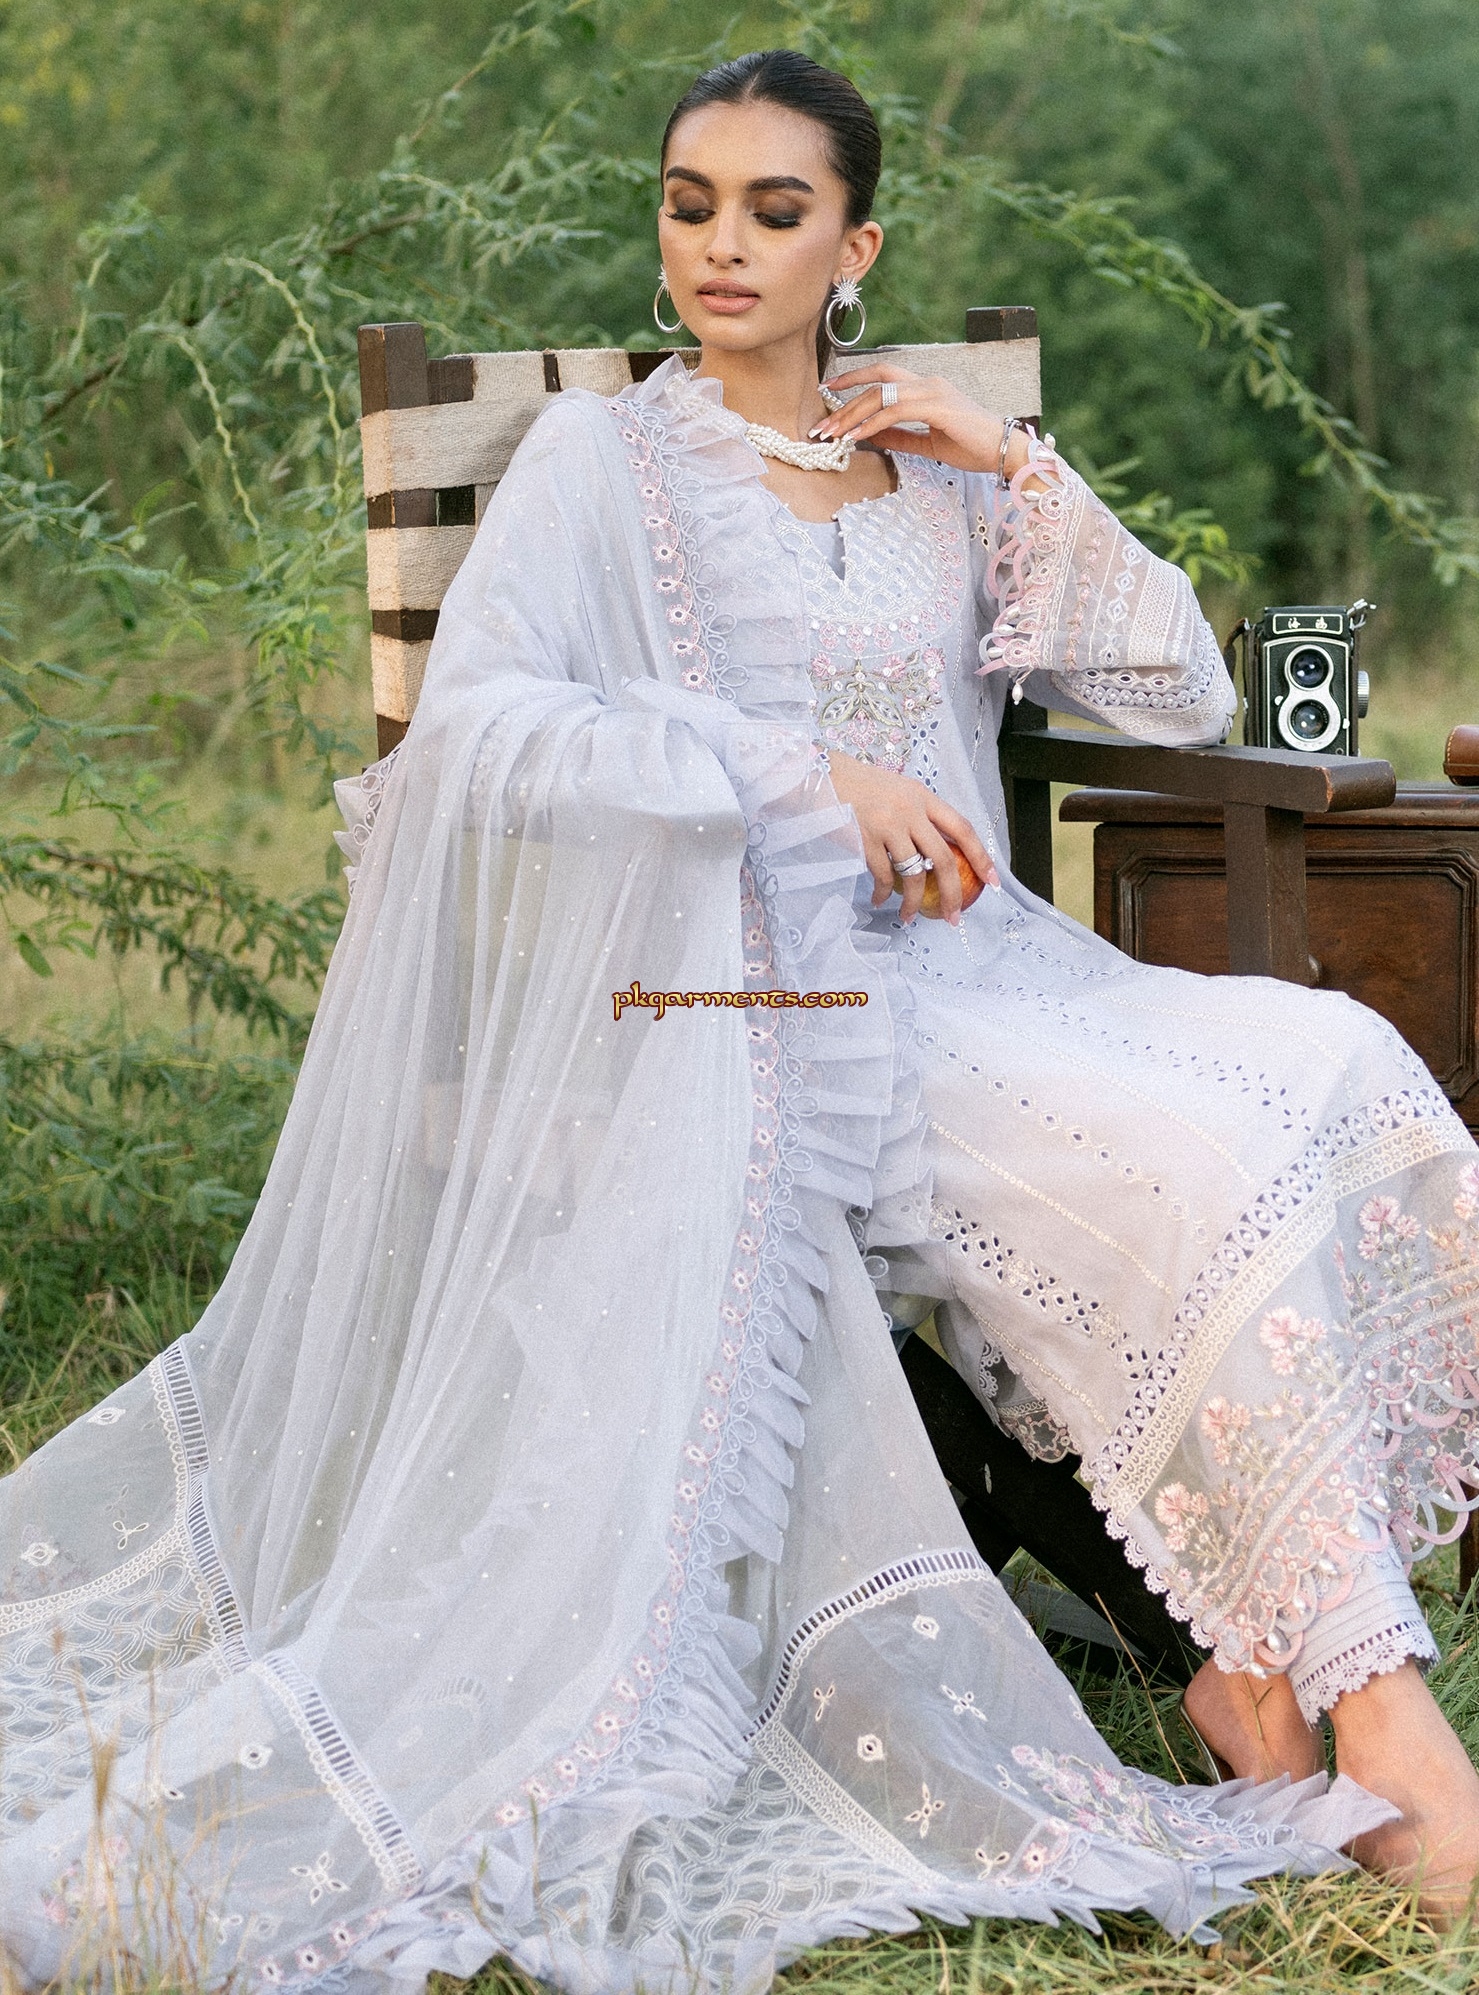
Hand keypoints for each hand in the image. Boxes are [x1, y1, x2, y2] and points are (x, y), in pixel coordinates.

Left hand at [813, 361, 1041, 482]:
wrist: (1004, 452)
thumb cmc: (972, 447)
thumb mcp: (927, 443)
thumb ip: (900, 436)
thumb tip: (870, 436)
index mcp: (926, 387)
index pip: (883, 375)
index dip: (854, 380)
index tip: (828, 394)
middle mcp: (928, 382)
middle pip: (877, 380)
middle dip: (845, 399)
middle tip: (821, 424)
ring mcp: (933, 391)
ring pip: (882, 394)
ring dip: (852, 414)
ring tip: (832, 434)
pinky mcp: (938, 406)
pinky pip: (896, 410)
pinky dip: (872, 423)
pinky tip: (856, 436)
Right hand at [825, 750, 997, 923]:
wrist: (818, 776)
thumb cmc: (858, 787)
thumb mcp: (897, 793)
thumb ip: (918, 815)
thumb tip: (935, 853)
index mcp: (923, 797)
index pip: (962, 828)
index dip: (981, 856)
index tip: (992, 881)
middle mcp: (909, 810)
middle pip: (943, 859)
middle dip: (953, 893)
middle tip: (954, 916)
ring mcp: (887, 825)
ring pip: (913, 874)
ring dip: (914, 902)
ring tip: (910, 917)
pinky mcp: (864, 839)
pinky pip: (882, 876)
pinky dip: (884, 893)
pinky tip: (881, 900)